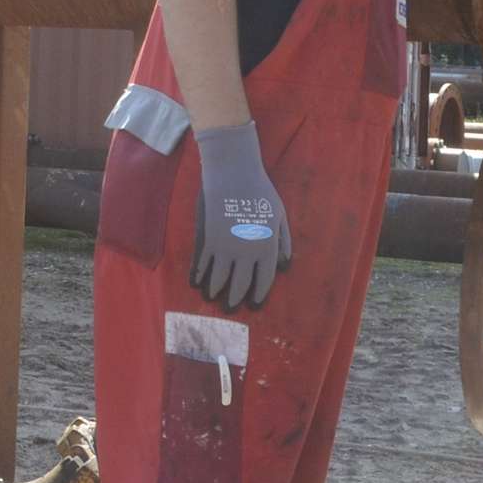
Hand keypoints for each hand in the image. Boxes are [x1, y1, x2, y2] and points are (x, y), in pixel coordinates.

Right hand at [192, 122, 291, 308]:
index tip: (254, 304)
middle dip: (235, 299)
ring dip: (215, 291)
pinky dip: (200, 276)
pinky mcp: (208, 239)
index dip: (259, 294)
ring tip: (212, 299)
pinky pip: (203, 264)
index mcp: (267, 247)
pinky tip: (198, 283)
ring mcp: (226, 247)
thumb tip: (285, 266)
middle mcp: (247, 252)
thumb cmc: (260, 192)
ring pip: (219, 279)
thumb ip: (283, 242)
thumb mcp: (280, 216)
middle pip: (240, 284)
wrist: (233, 173)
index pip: (264, 279)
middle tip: (231, 308)